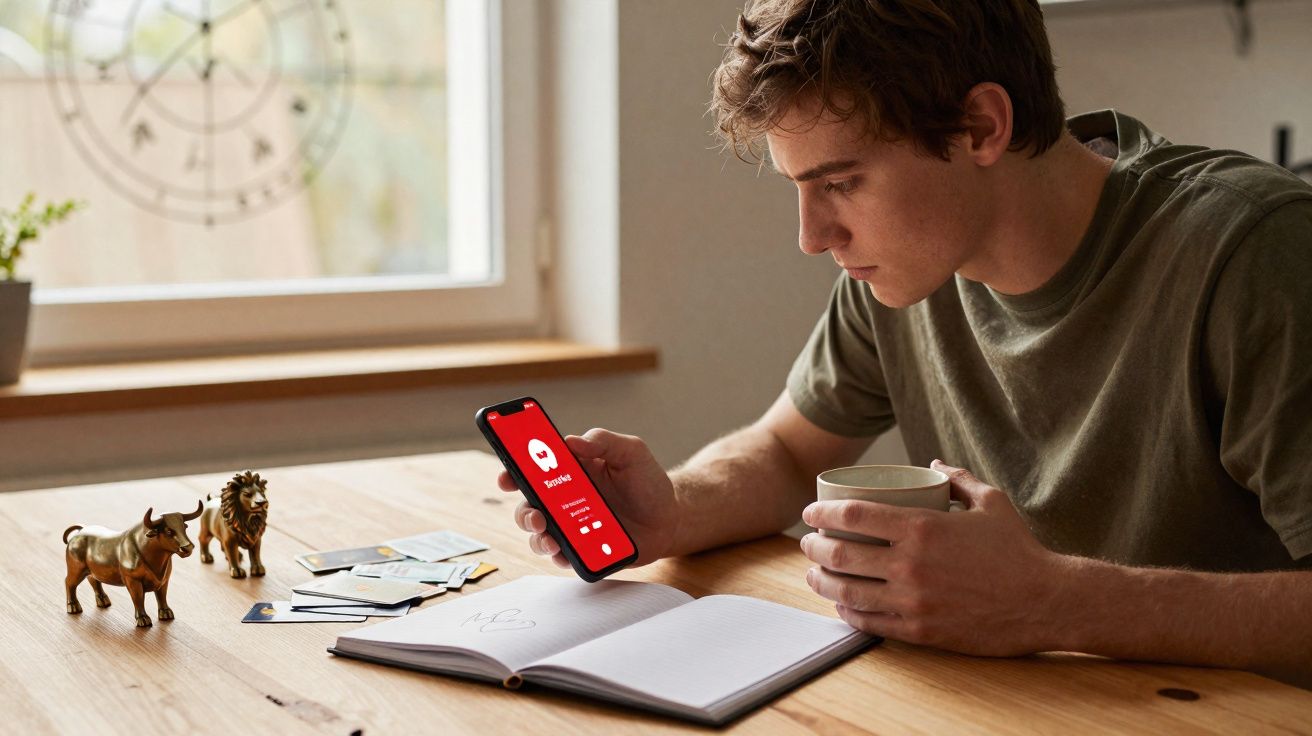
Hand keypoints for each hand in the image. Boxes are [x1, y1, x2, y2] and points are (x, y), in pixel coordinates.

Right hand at [497, 428, 677, 568]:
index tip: (507, 475)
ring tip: (550, 537)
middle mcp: (565, 499)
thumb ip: (604, 441)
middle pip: (530, 505)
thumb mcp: (631, 452)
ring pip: (540, 533)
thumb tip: (572, 440)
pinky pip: (562, 556)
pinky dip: (559, 556)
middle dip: (524, 510)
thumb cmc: (648, 482)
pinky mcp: (583, 549)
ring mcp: (572, 526)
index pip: (534, 469)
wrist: (670, 518)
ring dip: (537, 536)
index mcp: (571, 471)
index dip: (513, 470)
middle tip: (536, 514)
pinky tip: (565, 553)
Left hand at [799, 460, 1065, 655]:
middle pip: (842, 554)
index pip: (854, 514)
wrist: (1047, 601)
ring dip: (822, 582)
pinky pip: (870, 622)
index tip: (810, 513)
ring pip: (848, 592)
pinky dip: (848, 612)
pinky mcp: (921, 631)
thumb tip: (932, 465)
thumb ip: (958, 480)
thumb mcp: (991, 502)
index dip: (822, 512)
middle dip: (814, 548)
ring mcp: (914, 600)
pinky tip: (841, 604)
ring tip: (814, 574)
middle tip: (808, 544)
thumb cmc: (1019, 550)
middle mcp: (911, 564)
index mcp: (923, 527)